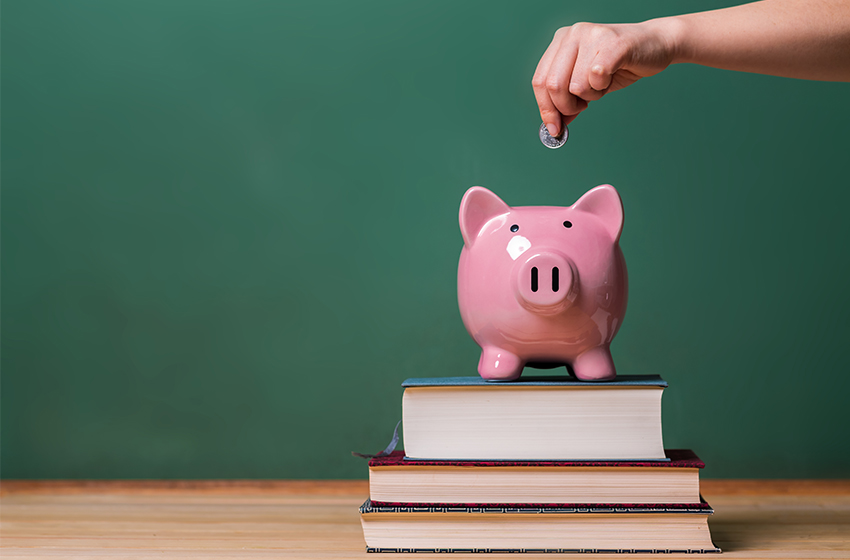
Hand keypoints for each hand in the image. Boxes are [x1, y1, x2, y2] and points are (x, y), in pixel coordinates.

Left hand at [532, 20, 677, 136]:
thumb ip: (569, 100)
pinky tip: (611, 77)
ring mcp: (591, 35)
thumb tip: (554, 126)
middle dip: (566, 107)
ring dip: (590, 96)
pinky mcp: (612, 43)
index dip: (545, 108)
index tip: (554, 128)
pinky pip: (595, 78)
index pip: (539, 80)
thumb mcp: (587, 84)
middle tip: (582, 107)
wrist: (656, 45)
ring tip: (603, 84)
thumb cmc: (620, 64)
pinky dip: (602, 87)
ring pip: (574, 86)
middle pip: (552, 85)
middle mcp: (572, 34)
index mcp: (560, 41)